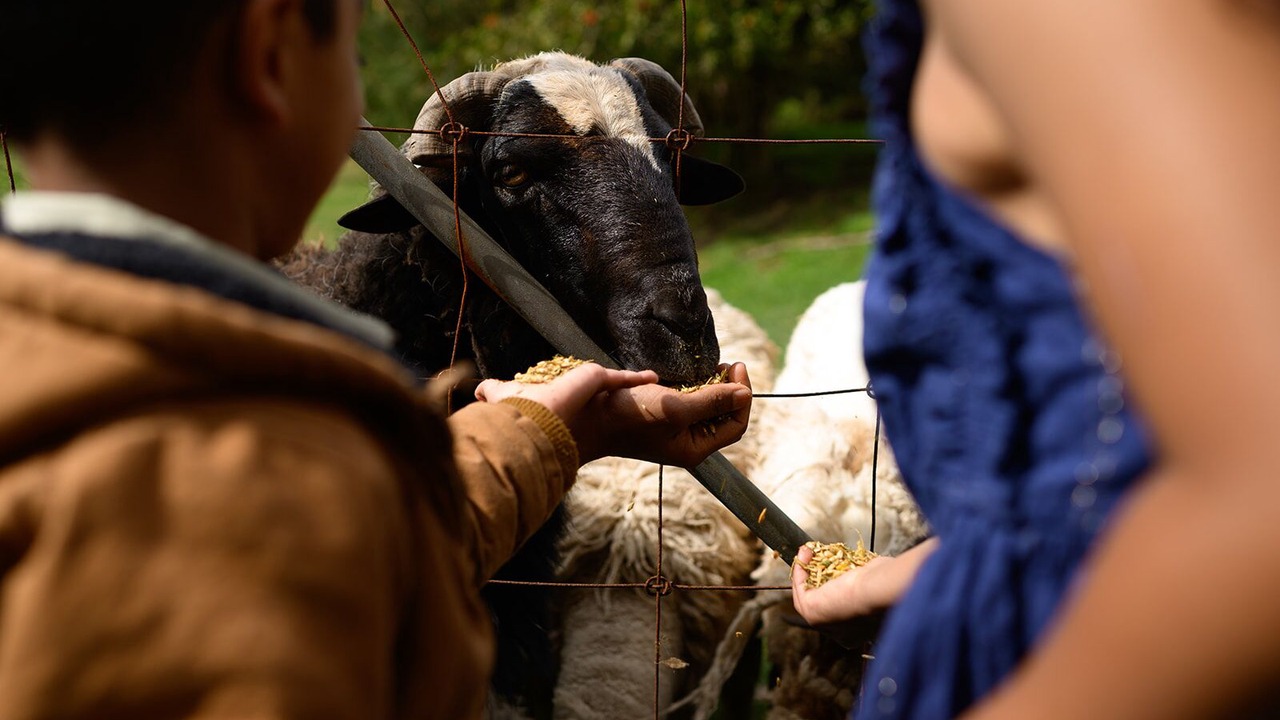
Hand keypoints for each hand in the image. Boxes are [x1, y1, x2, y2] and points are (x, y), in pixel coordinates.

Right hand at [475, 361, 752, 467]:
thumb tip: (745, 392)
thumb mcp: (675, 407)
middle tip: (726, 364)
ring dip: (711, 384)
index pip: (736, 424)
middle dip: (728, 389)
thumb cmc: (629, 416)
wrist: (585, 417)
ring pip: (705, 404)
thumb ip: (712, 400)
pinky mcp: (656, 412)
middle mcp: (685, 440)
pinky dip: (692, 384)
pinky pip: (686, 398)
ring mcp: (671, 427)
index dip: (742, 396)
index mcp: (694, 449)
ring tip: (709, 365)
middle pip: (722, 414)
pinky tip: (688, 371)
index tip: (737, 368)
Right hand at [791, 537, 938, 628]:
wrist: (879, 591)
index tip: (829, 571)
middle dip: (814, 579)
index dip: (832, 590)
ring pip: (808, 595)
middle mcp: (840, 633)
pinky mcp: (810, 612)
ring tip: (808, 552)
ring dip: (805, 571)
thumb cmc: (886, 587)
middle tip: (815, 558)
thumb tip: (866, 572)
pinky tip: (804, 554)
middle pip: (821, 603)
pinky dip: (800, 569)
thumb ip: (868, 585)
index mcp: (860, 632)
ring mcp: (824, 624)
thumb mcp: (877, 586)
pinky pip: (800, 588)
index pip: (840, 613)